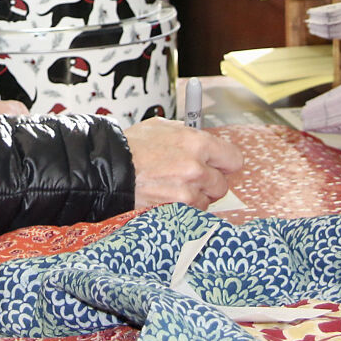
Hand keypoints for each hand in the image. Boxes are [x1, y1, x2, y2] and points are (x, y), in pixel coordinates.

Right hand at [122, 117, 243, 209]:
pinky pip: (191, 213)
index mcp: (196, 143)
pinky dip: (182, 208)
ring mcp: (187, 192)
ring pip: (207, 201)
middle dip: (210, 182)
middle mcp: (196, 168)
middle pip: (222, 184)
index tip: (219, 164)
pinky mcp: (177, 210)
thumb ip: (186, 133)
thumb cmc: (130, 147)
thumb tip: (200, 137)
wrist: (106, 170)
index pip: (233, 159)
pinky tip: (166, 197)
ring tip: (173, 187)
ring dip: (195, 197)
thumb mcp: (160, 127)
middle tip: (193, 178)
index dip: (225, 162)